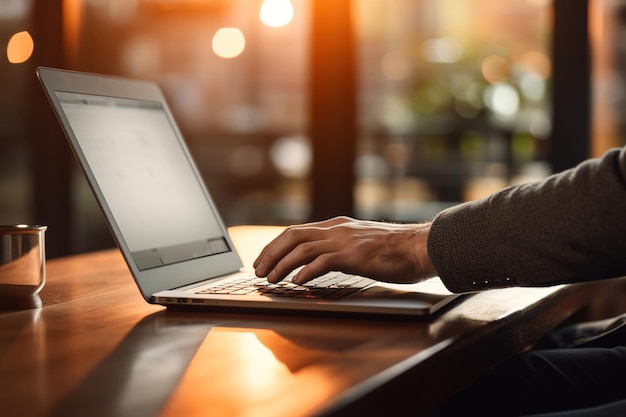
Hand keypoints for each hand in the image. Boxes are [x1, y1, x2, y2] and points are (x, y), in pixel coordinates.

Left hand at [253, 216, 435, 284]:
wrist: (420, 246)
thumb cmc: (394, 250)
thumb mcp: (361, 244)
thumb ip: (340, 249)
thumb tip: (320, 263)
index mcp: (336, 226)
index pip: (297, 232)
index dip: (276, 246)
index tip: (264, 260)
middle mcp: (336, 229)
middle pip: (292, 236)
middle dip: (270, 253)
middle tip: (258, 271)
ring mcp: (344, 240)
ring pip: (301, 248)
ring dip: (282, 265)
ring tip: (271, 280)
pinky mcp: (354, 254)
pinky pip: (322, 261)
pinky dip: (305, 272)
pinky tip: (297, 283)